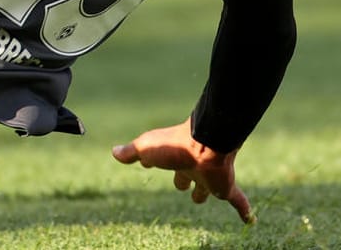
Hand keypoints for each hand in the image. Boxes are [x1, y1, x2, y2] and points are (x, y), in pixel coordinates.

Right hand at [112, 120, 252, 223]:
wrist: (205, 143)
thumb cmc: (173, 146)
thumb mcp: (146, 148)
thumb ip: (131, 151)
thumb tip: (114, 152)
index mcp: (173, 158)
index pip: (164, 161)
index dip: (154, 162)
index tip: (147, 163)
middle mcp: (192, 167)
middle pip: (187, 176)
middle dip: (184, 180)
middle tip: (182, 186)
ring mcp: (210, 177)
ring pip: (209, 188)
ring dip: (207, 192)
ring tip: (203, 198)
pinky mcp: (226, 187)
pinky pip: (237, 201)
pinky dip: (244, 211)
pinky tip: (251, 221)